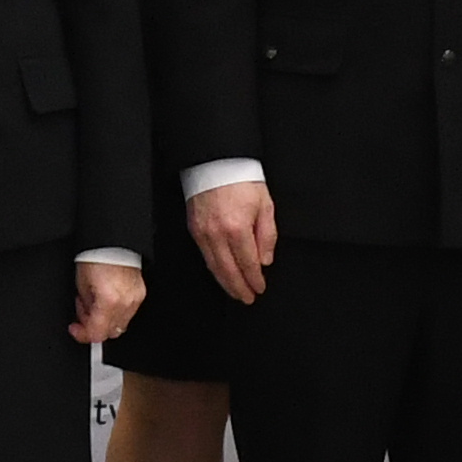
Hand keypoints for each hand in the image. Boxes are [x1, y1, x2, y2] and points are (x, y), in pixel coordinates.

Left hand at [72, 260, 143, 345]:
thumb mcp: (81, 284)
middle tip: (83, 311)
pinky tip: (106, 298)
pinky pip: (127, 312)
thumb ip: (85, 306)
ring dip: (105, 319)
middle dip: (94, 325)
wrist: (113, 241)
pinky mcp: (140, 293)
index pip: (97, 333)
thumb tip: (86, 316)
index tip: (75, 329)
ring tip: (95, 301)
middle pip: (110, 332)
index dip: (82, 334)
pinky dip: (115, 311)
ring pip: (120, 324)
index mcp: (109, 301)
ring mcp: (136, 299)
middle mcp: (125, 303)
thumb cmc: (97, 256)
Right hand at [186, 180, 276, 304]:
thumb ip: (267, 236)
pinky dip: (214, 269)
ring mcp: (203, 233)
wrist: (217, 163)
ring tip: (235, 292)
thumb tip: (264, 260)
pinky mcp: (194, 229)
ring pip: (214, 266)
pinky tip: (221, 274)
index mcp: (238, 228)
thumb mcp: (265, 206)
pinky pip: (205, 256)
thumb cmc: (242, 180)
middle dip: (239, 288)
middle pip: (229, 270)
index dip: (254, 279)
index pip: (248, 263)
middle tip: (247, 298)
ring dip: (226, 283)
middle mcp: (218, 234)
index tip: (260, 288)